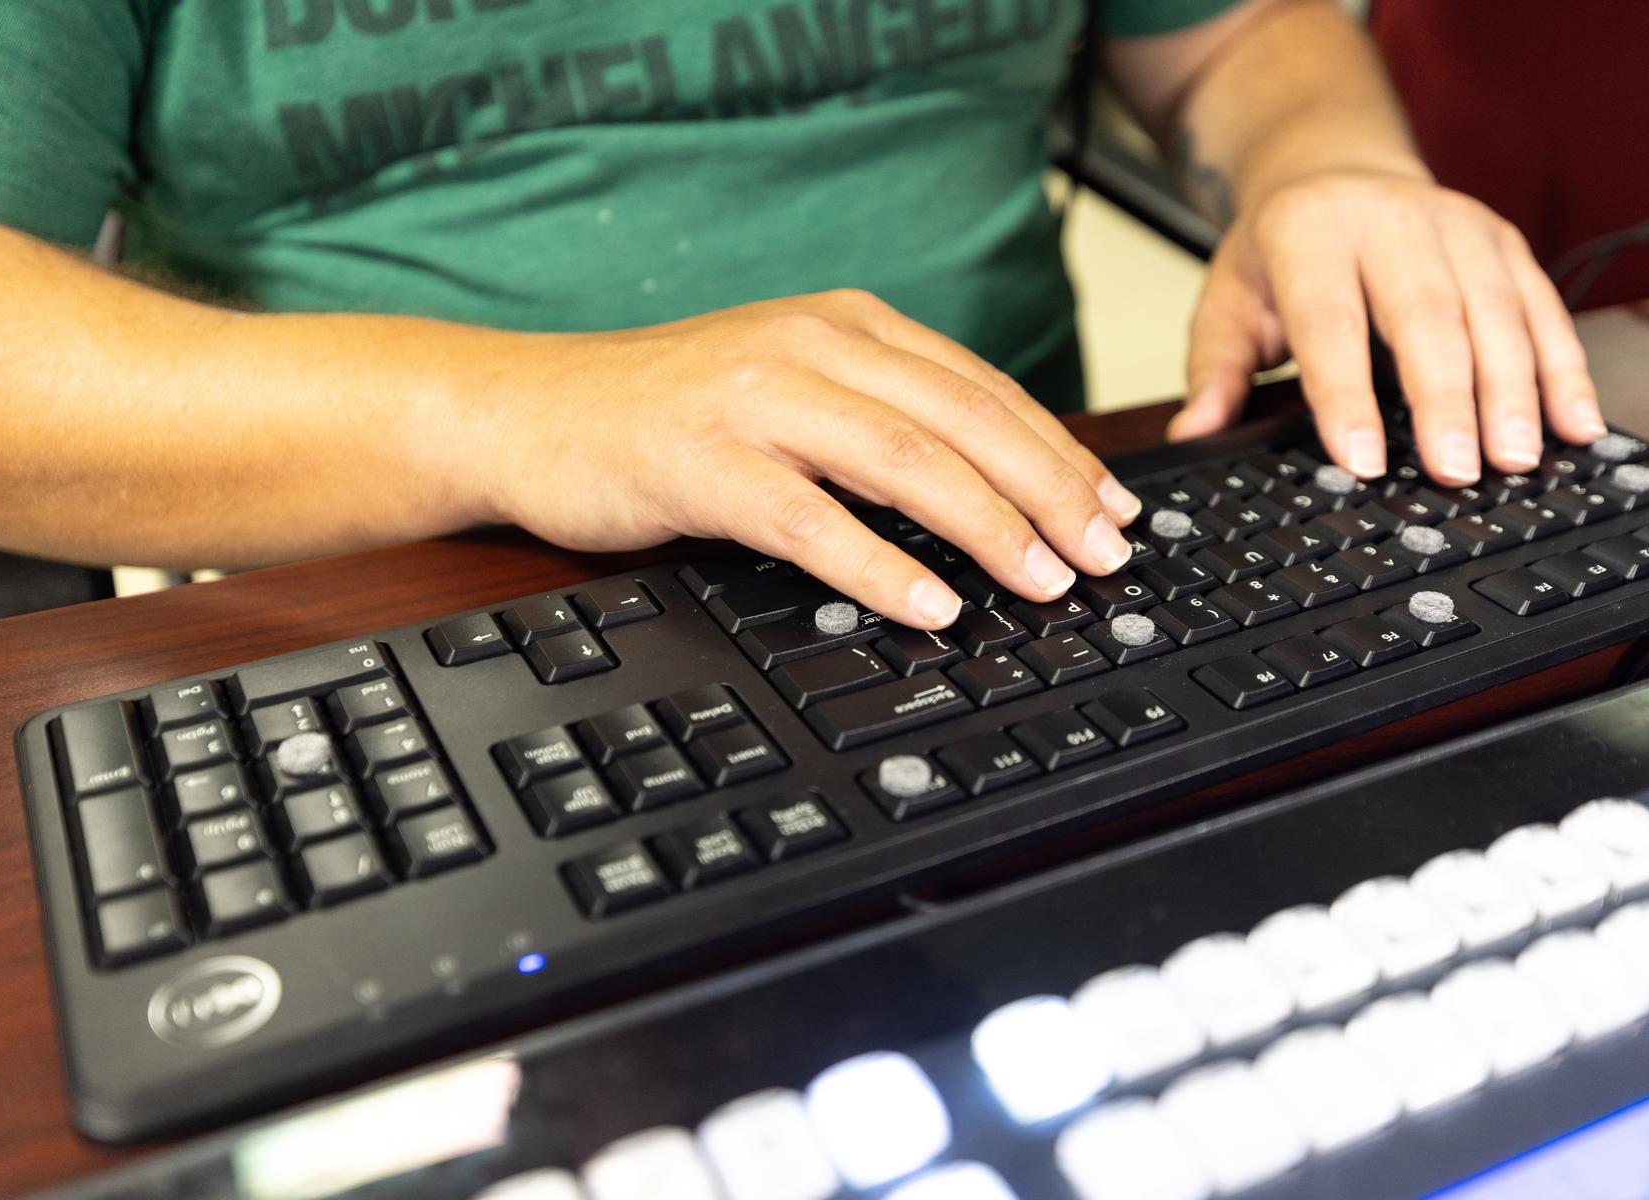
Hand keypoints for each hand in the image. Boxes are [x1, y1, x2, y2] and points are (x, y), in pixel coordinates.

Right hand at [468, 289, 1143, 628]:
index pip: (982, 387)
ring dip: (990, 527)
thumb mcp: (788, 390)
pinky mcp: (704, 462)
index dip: (1060, 452)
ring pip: (906, 461)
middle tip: (1107, 553)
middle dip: (1051, 491)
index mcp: (845, 325)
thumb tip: (988, 492)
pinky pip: (813, 520)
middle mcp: (811, 347)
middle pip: (965, 419)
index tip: (1116, 508)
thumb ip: (877, 419)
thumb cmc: (665, 414)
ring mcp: (756, 400)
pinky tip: (933, 605)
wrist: (532, 411)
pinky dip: (883, 567)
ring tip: (1045, 580)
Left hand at [1168, 168, 1607, 484]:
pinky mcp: (1506, 241)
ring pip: (1497, 311)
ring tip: (1518, 459)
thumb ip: (1213, 370)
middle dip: (1447, 398)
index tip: (1364, 462)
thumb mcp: (1229, 300)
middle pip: (1428, 315)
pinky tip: (1575, 425)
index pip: (1331, 322)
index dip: (1347, 396)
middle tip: (1458, 471)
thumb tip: (1194, 434)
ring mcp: (1460, 225)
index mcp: (1312, 233)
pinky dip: (1565, 370)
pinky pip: (1544, 309)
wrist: (1334, 167)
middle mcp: (1393, 221)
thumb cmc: (1282, 251)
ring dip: (1515, 391)